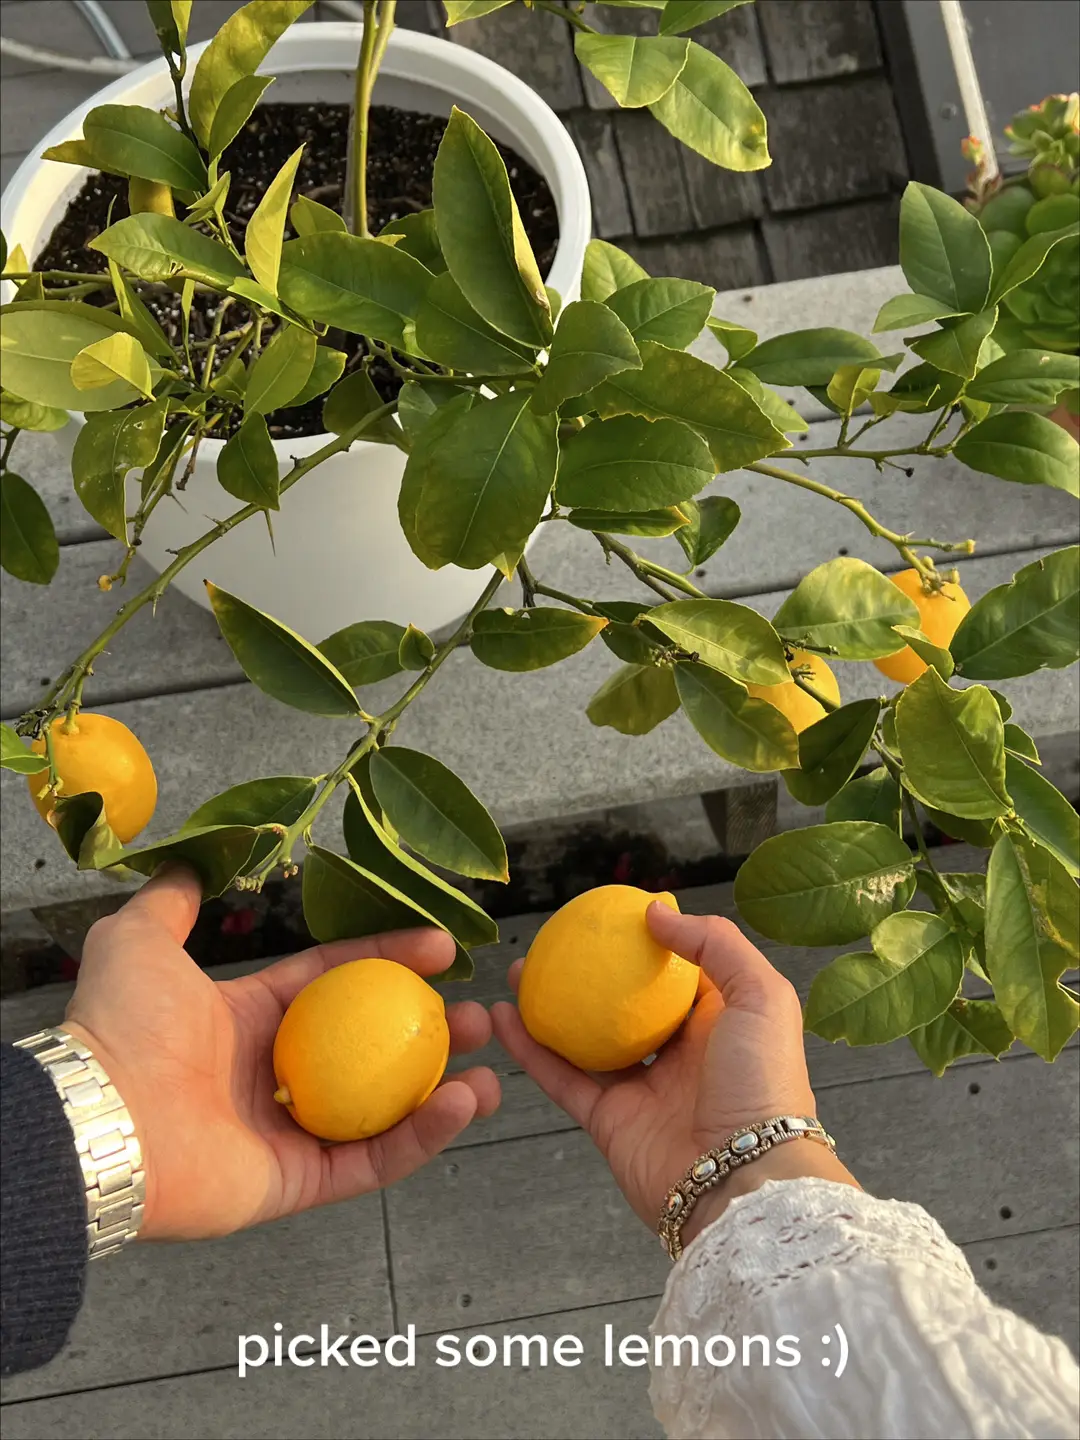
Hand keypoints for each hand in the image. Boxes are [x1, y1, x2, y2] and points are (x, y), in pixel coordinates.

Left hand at [64, 866, 499, 1240]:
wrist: (100, 1116)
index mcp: (247, 1021)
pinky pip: (373, 1160)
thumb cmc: (122, 1027)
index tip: (442, 946)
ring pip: (384, 1112)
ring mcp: (287, 1133)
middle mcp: (272, 1077)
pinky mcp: (296, 1183)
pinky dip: (423, 1136)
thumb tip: (189, 864)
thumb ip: (171, 901)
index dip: (388, 960)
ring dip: (444, 1092)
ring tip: (493, 1069)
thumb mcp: (141, 940)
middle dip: (431, 1033)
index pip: (335, 983)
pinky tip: (464, 1102)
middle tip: (480, 1017)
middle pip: (372, 1051)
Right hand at [492, 906, 854, 1236]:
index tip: (612, 916)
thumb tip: (656, 911)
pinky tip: (503, 1018)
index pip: (678, 972)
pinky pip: (562, 1077)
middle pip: (624, 1002)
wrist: (742, 1181)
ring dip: (550, 1006)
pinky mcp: (608, 1120)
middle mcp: (679, 1053)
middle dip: (590, 972)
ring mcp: (641, 1087)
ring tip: (518, 972)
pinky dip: (530, 1050)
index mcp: (718, 1022)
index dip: (648, 944)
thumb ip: (716, 944)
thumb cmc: (762, 1083)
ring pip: (584, 1038)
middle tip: (554, 941)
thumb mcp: (760, 996)